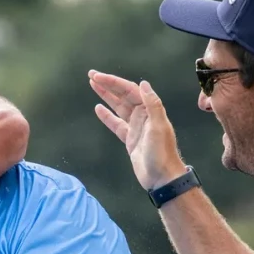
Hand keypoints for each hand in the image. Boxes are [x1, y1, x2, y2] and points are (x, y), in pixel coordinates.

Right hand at [88, 72, 186, 190]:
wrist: (162, 177)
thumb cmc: (162, 153)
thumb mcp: (158, 127)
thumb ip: (152, 105)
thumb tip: (143, 84)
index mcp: (150, 110)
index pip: (129, 90)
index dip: (114, 82)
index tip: (99, 77)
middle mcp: (143, 115)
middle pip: (122, 95)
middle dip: (107, 85)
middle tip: (91, 75)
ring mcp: (135, 127)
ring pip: (118, 107)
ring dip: (106, 96)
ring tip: (93, 85)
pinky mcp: (130, 139)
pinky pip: (116, 124)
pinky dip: (107, 116)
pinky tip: (98, 108)